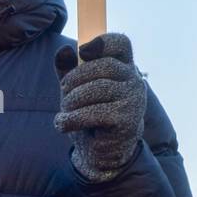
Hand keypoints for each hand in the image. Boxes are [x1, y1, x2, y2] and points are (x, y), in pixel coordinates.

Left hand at [54, 33, 146, 183]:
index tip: (83, 52)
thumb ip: (68, 69)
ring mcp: (134, 100)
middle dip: (76, 78)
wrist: (100, 153)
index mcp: (123, 68)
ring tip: (64, 112)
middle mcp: (134, 80)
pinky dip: (72, 119)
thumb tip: (63, 50)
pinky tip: (63, 124)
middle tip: (64, 93)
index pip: (121, 44)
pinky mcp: (128, 120)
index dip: (103, 42)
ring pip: (97, 89)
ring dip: (72, 101)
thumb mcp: (75, 90)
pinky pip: (95, 113)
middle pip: (103, 65)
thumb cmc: (90, 116)